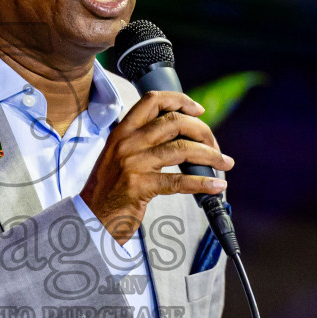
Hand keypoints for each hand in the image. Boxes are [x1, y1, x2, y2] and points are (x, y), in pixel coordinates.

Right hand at [79, 90, 231, 243]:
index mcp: (122, 131)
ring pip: (182, 149)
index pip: (152, 100)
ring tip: (224, 163)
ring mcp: (133, 163)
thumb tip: (180, 133)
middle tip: (215, 145)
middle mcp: (127, 143)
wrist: (92, 217)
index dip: (180, 100)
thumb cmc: (109, 188)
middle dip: (203, 131)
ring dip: (210, 155)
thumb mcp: (118, 155)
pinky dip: (202, 182)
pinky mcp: (140, 186)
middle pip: (174, 122)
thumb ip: (142, 141)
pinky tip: (215, 185)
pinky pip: (180, 180)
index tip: (198, 110)